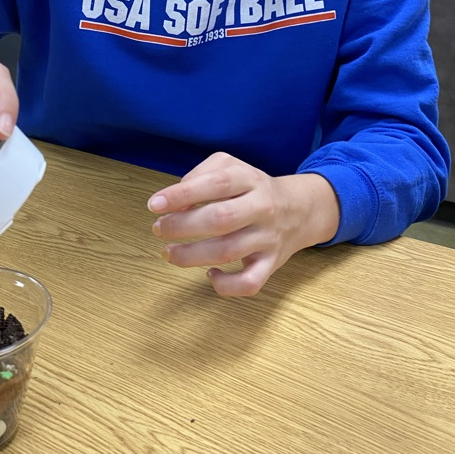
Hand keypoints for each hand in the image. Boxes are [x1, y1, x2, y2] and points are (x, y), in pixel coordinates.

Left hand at [147, 153, 339, 297]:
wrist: (299, 209)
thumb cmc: (251, 188)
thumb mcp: (229, 167)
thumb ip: (199, 177)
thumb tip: (173, 203)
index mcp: (249, 179)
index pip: (216, 184)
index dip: (182, 195)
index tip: (154, 205)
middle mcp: (262, 208)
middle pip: (221, 219)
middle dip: (182, 226)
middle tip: (158, 229)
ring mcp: (268, 238)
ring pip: (228, 252)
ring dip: (191, 256)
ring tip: (168, 253)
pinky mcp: (271, 264)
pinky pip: (250, 283)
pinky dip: (226, 286)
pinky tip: (209, 275)